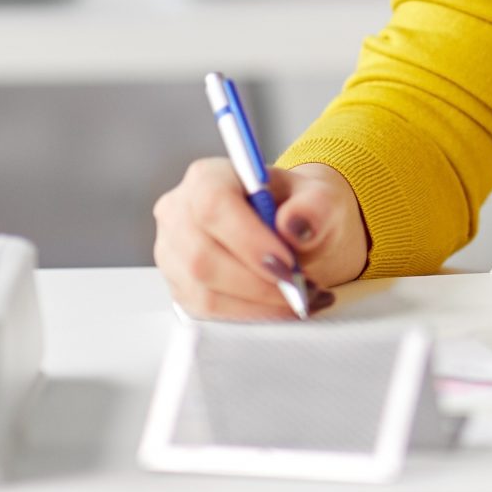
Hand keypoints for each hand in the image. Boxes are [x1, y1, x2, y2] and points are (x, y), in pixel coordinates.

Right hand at [152, 159, 367, 319]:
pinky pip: (209, 312)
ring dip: (258, 304)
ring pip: (204, 292)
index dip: (248, 239)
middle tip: (300, 290)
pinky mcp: (180, 287)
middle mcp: (179, 213)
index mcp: (207, 177)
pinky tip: (282, 307)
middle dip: (257, 282)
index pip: (212, 205)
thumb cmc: (298, 207)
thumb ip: (313, 205)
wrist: (291, 227)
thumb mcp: (318, 196)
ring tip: (300, 298)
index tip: (286, 263)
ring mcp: (173, 253)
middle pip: (201, 257)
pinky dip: (251, 315)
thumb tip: (294, 226)